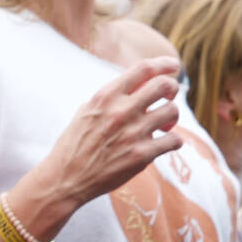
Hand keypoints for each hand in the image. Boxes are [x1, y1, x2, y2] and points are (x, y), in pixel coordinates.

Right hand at [42, 56, 182, 208]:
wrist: (66, 178)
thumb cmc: (74, 144)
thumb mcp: (86, 111)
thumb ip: (109, 98)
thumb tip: (134, 86)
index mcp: (105, 96)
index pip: (143, 69)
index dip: (163, 63)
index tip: (173, 65)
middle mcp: (121, 111)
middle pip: (164, 85)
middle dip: (171, 88)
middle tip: (168, 96)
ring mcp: (133, 133)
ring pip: (172, 111)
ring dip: (171, 116)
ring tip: (163, 124)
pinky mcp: (142, 155)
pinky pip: (174, 140)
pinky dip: (174, 141)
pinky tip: (165, 143)